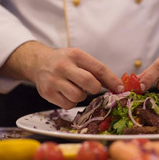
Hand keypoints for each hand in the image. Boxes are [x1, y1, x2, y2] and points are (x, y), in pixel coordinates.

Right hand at [0, 41, 122, 108]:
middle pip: (89, 83)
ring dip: (81, 96)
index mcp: (76, 55)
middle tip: (92, 87)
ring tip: (75, 87)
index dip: (112, 80)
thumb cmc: (65, 62)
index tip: (120, 89)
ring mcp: (53, 80)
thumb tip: (118, 87)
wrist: (38, 62)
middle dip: (95, 88)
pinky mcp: (47, 93)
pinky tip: (66, 93)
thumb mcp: (80, 59)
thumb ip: (97, 71)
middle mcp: (63, 66)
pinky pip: (68, 105)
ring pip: (78, 96)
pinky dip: (71, 102)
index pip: (99, 69)